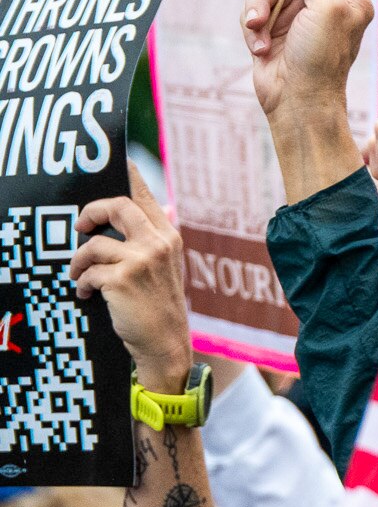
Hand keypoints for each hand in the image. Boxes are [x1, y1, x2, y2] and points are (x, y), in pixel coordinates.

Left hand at [69, 163, 190, 392]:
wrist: (165, 343)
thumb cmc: (160, 305)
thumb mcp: (166, 267)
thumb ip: (156, 236)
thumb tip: (163, 205)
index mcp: (168, 236)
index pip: (144, 195)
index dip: (128, 176)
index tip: (118, 163)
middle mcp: (157, 243)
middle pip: (116, 205)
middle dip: (90, 212)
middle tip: (82, 227)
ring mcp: (141, 260)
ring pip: (94, 243)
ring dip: (79, 262)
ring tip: (81, 277)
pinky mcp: (122, 279)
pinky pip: (88, 272)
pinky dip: (81, 285)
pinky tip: (86, 295)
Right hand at [242, 0, 374, 122]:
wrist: (297, 103)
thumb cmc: (321, 60)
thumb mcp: (327, 8)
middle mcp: (324, 2)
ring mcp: (297, 15)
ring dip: (257, 4)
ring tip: (259, 26)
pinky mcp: (272, 29)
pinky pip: (252, 9)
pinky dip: (252, 25)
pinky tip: (260, 46)